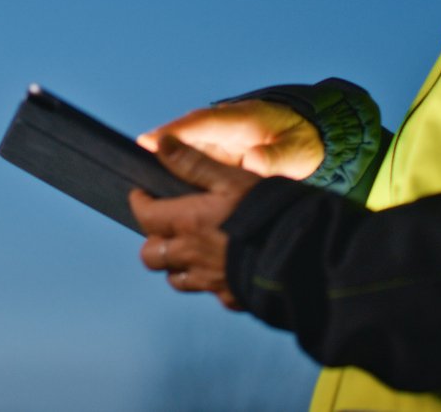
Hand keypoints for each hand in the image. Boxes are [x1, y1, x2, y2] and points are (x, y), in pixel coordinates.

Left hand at [130, 134, 261, 309]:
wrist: (301, 257)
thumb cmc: (267, 213)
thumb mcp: (231, 178)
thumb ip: (194, 164)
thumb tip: (160, 143)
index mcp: (187, 223)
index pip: (145, 217)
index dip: (139, 203)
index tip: (141, 195)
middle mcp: (191, 256)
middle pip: (151, 256)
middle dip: (153, 240)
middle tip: (165, 226)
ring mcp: (209, 280)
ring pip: (175, 278)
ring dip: (175, 264)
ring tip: (189, 250)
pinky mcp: (230, 297)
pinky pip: (208, 292)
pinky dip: (207, 282)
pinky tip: (220, 270)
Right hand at [140, 99, 321, 178]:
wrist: (309, 140)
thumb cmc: (302, 144)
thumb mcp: (298, 152)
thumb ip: (277, 158)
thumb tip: (255, 161)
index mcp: (242, 119)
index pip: (203, 122)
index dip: (177, 131)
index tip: (153, 141)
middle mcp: (223, 126)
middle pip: (186, 132)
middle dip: (161, 141)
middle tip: (138, 156)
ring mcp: (217, 139)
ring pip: (184, 144)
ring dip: (162, 155)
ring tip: (140, 176)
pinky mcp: (215, 153)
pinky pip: (189, 157)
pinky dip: (174, 167)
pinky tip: (159, 186)